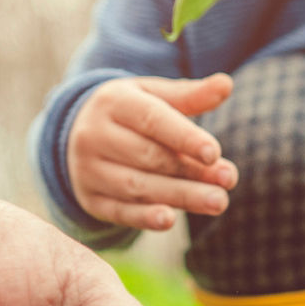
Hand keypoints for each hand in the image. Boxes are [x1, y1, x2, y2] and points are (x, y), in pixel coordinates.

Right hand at [68, 74, 238, 229]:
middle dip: (191, 171)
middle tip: (229, 180)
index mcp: (113, 102)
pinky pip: (119, 211)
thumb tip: (226, 84)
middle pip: (149, 157)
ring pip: (137, 186)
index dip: (185, 137)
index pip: (152, 120)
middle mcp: (95, 136)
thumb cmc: (129, 113)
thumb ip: (189, 95)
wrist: (76, 135)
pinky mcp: (90, 199)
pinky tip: (170, 220)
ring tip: (218, 202)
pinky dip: (144, 217)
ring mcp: (88, 170)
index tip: (215, 153)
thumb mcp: (152, 96)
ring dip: (180, 196)